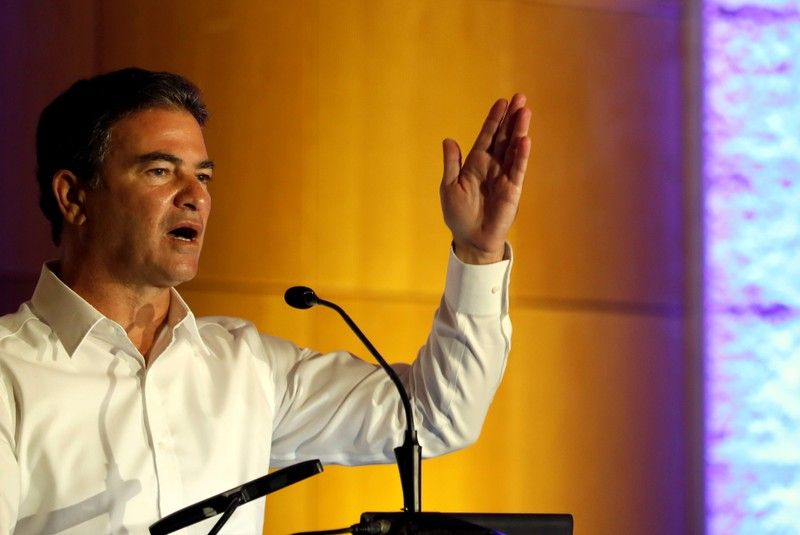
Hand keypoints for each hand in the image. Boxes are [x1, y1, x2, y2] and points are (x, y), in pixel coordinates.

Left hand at [440, 94, 530, 263]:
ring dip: (519, 131)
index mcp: (475, 163)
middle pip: (503, 137)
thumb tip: (449, 140)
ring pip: (513, 149)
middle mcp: (492, 166)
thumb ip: (452, 163)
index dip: (494, 120)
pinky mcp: (512, 189)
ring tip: (525, 112)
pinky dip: (520, 155)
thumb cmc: (458, 214)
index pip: (487, 136)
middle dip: (511, 118)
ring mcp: (504, 176)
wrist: (471, 239)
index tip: (501, 102)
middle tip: (520, 98)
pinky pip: (517, 169)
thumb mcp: (450, 186)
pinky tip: (524, 140)